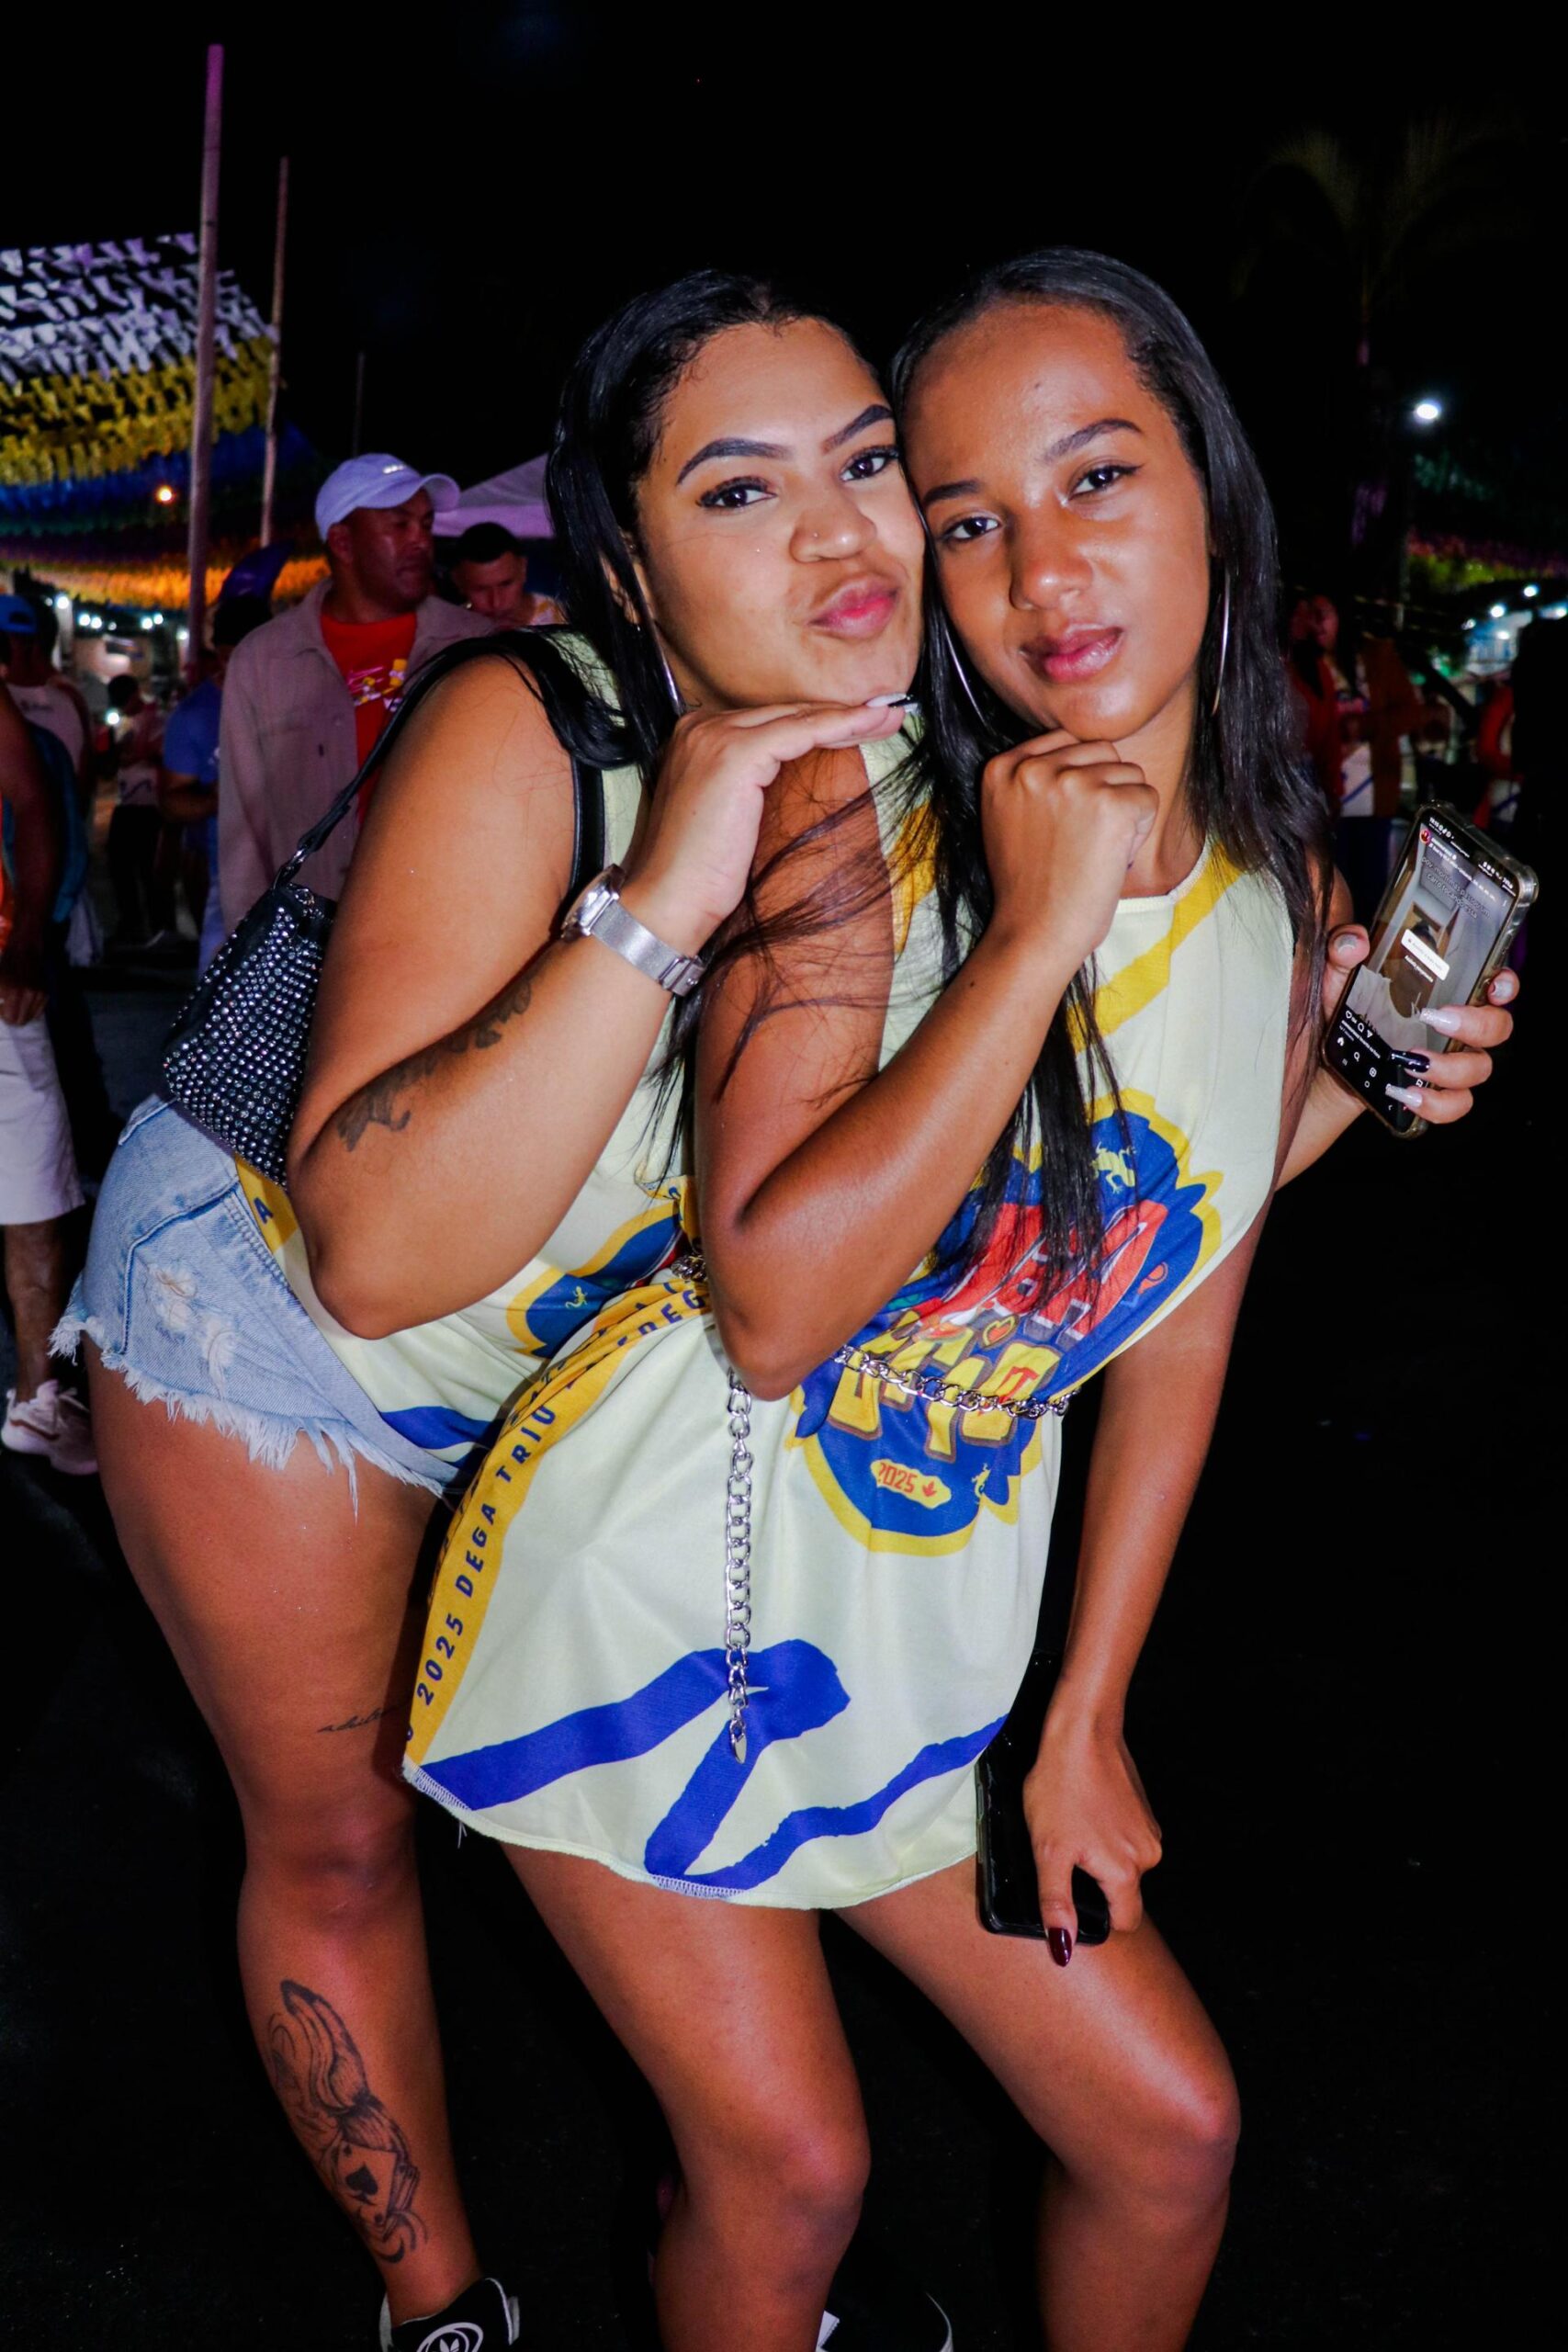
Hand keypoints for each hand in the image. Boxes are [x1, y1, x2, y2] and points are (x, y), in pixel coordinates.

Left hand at [0, 937, 46, 1025]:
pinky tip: (25, 1003)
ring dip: (22, 1013)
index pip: (10, 1018)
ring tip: (16, 1004)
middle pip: (21, 1021)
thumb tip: (2, 1004)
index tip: (1, 1006)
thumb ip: (0, 997)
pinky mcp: (45, 993)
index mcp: (13, 992)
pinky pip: (39, 1011)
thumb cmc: (7, 963)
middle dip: (12, 1017)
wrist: (25, 948)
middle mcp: (29, 995)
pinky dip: (31, 1010)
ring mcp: (39, 994)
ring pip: (31, 1017)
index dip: (3, 1015)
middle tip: (7, 1009)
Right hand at [620, 698, 905, 955]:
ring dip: (849, 717)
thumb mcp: (730, 818)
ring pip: (796, 718)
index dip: (816, 723)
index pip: (768, 722)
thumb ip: (754, 787)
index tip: (861, 724)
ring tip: (890, 719)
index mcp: (694, 739)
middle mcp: (698, 728)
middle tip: (886, 715)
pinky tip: (871, 726)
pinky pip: (802, 732)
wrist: (668, 903)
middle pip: (783, 714)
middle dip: (837, 714)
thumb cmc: (699, 876)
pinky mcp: (734, 755)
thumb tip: (801, 778)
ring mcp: (714, 737)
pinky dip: (840, 726)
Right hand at [980, 730, 1157, 976]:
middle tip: (1084, 840)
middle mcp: (1033, 768)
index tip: (1066, 823)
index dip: (1080, 780)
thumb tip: (1082, 750)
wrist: (1033, 933)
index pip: (1067, 742)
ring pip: (1129, 773)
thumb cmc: (1027, 887)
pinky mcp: (1110, 804)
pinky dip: (1140, 831)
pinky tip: (1112, 858)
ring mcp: (1072, 783)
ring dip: (1124, 811)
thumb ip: (1032, 780)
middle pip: (1102, 751)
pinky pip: (1148, 798)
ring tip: (1095, 850)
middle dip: (1105, 791)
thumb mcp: (1008, 818)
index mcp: (1002, 768)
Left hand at [1023, 1705, 1161, 1961]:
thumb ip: (1056, 1902)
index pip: (1124, 1922)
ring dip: (1099, 1857)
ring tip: (1072, 1828)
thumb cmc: (1061, 1787)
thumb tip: (1064, 1950)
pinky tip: (1084, 1812)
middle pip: (1123, 1892)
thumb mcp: (1048, 1850)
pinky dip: (1106, 1835)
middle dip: (1094, 1882)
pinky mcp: (1143, 1810)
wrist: (1081, 1730)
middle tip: (1064, 1853)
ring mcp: (1149, 1830)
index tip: (1071, 1895)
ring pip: (1123, 1865)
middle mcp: (1148, 1855)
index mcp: (1127, 1871)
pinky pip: (1125, 1840)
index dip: (1097, 1918)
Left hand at [1321, 923, 1519, 1124]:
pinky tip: (1409, 1094)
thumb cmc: (1345, 1013)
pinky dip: (1437, 1105)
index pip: (1495, 985)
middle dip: (1476, 1025)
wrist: (1325, 1063)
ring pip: (1480, 1069)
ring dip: (1450, 1067)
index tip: (1495, 986)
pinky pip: (1456, 1105)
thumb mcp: (1338, 978)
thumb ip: (1343, 953)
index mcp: (1448, 994)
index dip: (1506, 985)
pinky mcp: (1434, 1092)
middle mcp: (1458, 1029)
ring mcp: (1450, 1062)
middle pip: (1498, 1028)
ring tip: (1410, 1061)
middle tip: (1434, 1019)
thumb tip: (1353, 942)